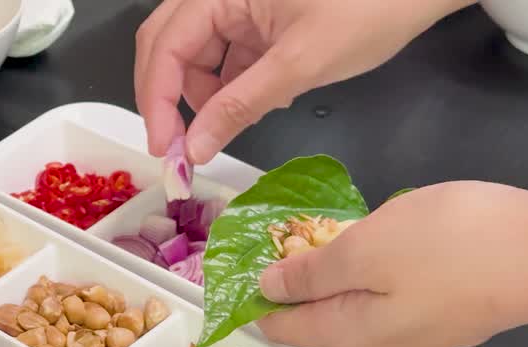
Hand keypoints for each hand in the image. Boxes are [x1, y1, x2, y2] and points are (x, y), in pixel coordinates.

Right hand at [135, 0, 474, 161]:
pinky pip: (225, 54)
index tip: (166, 150)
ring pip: (194, 54)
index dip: (158, 101)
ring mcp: (238, 3)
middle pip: (167, 46)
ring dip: (204, 94)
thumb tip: (193, 149)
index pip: (166, 46)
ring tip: (239, 119)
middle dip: (170, 98)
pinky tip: (262, 100)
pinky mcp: (256, 16)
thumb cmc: (369, 10)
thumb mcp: (299, 65)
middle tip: (177, 148)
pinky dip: (232, 84)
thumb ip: (239, 106)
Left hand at [255, 182, 527, 346]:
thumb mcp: (364, 250)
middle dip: (291, 286)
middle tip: (274, 240)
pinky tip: (375, 244)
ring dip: (332, 276)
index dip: (253, 300)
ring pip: (358, 306)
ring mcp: (423, 333)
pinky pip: (393, 296)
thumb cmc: (451, 246)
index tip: (235, 269)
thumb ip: (311, 273)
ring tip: (317, 235)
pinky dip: (371, 273)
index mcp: (352, 336)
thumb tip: (267, 287)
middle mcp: (383, 346)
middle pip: (320, 320)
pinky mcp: (453, 312)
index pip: (283, 329)